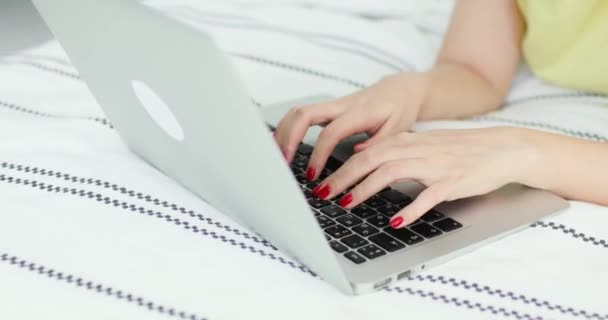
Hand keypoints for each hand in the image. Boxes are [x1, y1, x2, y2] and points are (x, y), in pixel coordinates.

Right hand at [274, 72, 428, 180]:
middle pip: (304, 114)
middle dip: (290, 138)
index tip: (313, 175)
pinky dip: (289, 127)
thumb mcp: (398, 129)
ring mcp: (333, 105)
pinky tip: (282, 143)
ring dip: (285, 132)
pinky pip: (303, 114)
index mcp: (359, 112)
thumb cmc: (400, 109)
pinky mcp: (329, 108)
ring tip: (278, 156)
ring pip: (299, 111)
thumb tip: (356, 156)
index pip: (330, 133)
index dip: (318, 154)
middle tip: (284, 163)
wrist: (402, 90)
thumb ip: (378, 143)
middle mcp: (342, 105)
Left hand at [312, 127, 540, 227]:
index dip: (340, 169)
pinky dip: (409, 209)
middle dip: (343, 178)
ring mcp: (434, 167)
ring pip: (391, 174)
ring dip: (365, 190)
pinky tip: (395, 221)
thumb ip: (391, 147)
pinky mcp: (451, 183)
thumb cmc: (459, 149)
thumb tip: (360, 152)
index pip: (365, 153)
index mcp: (407, 142)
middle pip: (370, 161)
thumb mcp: (422, 142)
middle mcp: (416, 150)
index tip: (322, 183)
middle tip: (323, 194)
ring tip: (347, 204)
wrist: (500, 149)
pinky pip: (427, 197)